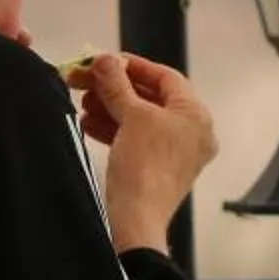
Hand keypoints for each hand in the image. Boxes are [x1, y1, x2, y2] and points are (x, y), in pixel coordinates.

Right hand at [79, 53, 218, 254]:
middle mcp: (191, 132)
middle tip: (86, 81)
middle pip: (150, 98)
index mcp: (196, 115)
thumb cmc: (144, 165)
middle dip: (115, 88)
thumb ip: (117, 84)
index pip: (166, 77)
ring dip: (110, 107)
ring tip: (83, 103)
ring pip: (140, 119)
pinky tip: (88, 123)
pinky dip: (114, 129)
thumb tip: (104, 59)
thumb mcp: (131, 117)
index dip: (134, 66)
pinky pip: (136, 139)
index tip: (106, 60)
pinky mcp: (157, 168)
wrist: (137, 220)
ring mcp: (175, 152)